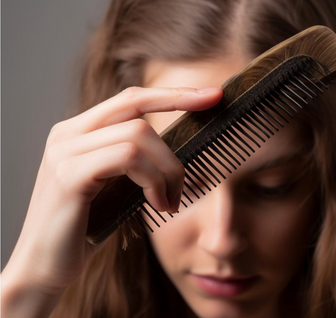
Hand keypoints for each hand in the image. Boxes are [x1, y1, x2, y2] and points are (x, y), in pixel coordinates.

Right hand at [1, 87, 221, 313]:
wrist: (46, 265)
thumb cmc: (87, 226)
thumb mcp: (116, 184)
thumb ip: (135, 159)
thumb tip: (177, 148)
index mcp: (78, 131)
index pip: (131, 97)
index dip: (173, 93)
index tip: (212, 95)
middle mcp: (67, 133)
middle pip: (137, 110)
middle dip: (174, 144)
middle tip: (185, 183)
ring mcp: (65, 151)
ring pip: (138, 135)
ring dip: (167, 171)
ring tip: (169, 203)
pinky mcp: (68, 175)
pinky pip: (128, 158)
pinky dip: (153, 181)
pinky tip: (157, 205)